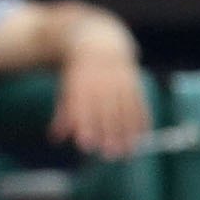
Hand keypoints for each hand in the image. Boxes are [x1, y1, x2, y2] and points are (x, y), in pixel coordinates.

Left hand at [51, 21, 149, 158]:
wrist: (99, 44)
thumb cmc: (79, 75)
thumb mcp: (68, 90)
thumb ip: (64, 114)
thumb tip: (55, 139)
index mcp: (82, 83)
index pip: (83, 107)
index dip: (85, 127)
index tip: (87, 147)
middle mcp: (102, 81)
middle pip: (107, 110)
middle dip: (110, 133)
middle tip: (111, 155)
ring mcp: (120, 80)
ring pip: (126, 108)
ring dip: (129, 131)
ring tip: (129, 152)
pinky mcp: (134, 81)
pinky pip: (140, 102)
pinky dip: (142, 119)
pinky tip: (143, 136)